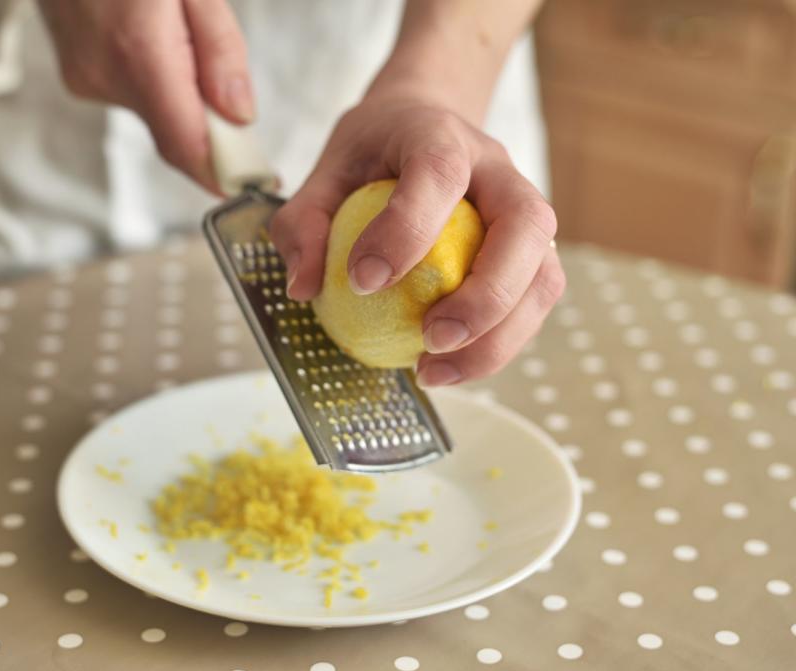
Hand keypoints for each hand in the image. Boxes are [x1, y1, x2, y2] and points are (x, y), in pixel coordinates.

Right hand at [37, 0, 253, 191]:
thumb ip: (218, 47)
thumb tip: (240, 116)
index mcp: (139, 50)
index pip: (187, 144)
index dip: (225, 174)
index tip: (260, 183)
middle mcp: (106, 76)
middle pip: (176, 133)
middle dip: (213, 128)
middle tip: (236, 101)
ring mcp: (86, 78)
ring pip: (157, 113)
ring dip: (184, 98)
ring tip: (180, 33)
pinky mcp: (78, 76)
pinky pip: (134, 95)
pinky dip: (159, 82)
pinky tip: (155, 36)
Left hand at [270, 95, 563, 385]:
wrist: (421, 124)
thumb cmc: (373, 153)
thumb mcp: (324, 175)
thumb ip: (304, 222)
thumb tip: (303, 287)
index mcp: (440, 136)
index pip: (439, 173)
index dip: (406, 230)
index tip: (362, 282)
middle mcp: (497, 169)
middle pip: (525, 226)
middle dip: (484, 296)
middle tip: (430, 339)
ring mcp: (524, 211)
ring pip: (543, 276)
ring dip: (499, 337)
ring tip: (435, 370)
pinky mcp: (532, 253)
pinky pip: (533, 304)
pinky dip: (498, 345)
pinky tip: (449, 366)